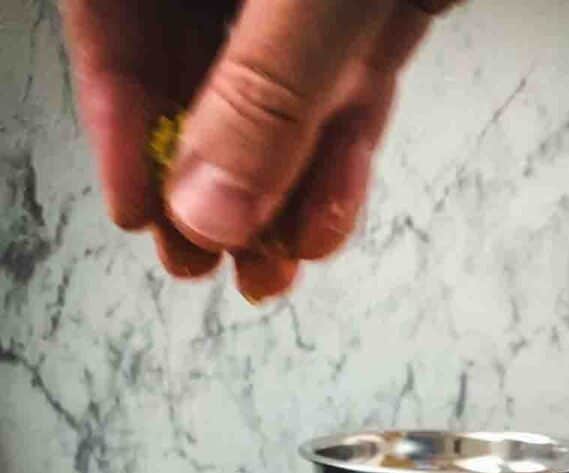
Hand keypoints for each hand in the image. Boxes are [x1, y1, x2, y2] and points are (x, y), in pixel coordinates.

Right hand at [62, 1, 437, 300]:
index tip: (144, 213)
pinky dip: (339, 156)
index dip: (122, 124)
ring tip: (270, 272)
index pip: (115, 18)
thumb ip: (266, 87)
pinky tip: (327, 223)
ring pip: (275, 95)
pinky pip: (343, 87)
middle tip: (205, 264)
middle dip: (206, 182)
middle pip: (192, 70)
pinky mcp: (374, 5)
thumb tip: (213, 207)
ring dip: (275, 192)